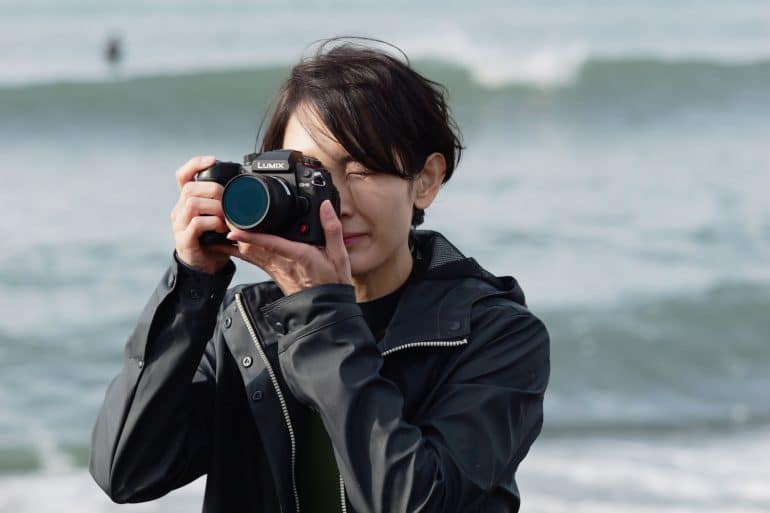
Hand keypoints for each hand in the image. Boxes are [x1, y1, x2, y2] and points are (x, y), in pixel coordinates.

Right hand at [170, 155, 232, 274]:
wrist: (206, 267)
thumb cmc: (214, 240)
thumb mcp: (218, 217)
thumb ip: (223, 203)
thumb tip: (242, 188)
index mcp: (187, 202)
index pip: (182, 176)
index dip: (195, 164)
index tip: (212, 160)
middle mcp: (179, 211)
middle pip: (190, 188)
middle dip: (214, 190)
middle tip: (229, 201)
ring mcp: (179, 225)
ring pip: (192, 204)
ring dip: (215, 207)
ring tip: (227, 217)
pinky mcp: (184, 240)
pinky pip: (196, 224)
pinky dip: (213, 223)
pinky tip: (222, 228)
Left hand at [219, 200, 352, 295]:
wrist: (325, 307)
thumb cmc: (331, 283)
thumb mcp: (339, 255)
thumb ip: (332, 228)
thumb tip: (325, 206)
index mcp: (298, 255)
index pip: (270, 243)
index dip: (251, 236)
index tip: (234, 230)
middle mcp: (282, 262)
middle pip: (251, 247)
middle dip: (235, 232)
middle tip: (221, 215)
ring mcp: (274, 269)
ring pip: (248, 254)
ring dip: (235, 240)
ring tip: (221, 224)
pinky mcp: (272, 272)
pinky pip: (252, 259)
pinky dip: (240, 249)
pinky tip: (231, 242)